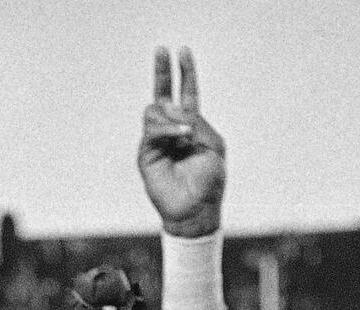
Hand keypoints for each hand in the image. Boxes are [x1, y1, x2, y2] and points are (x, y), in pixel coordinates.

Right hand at [139, 47, 225, 237]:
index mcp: (192, 125)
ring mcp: (158, 141)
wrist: (197, 210)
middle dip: (162, 71)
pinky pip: (153, 131)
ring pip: (155, 111)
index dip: (185, 73)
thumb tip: (170, 108)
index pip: (186, 93)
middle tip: (162, 50)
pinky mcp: (147, 154)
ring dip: (172, 117)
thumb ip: (196, 123)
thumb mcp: (212, 145)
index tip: (183, 52)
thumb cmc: (209, 181)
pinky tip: (182, 137)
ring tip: (187, 133)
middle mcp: (172, 130)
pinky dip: (168, 130)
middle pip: (163, 94)